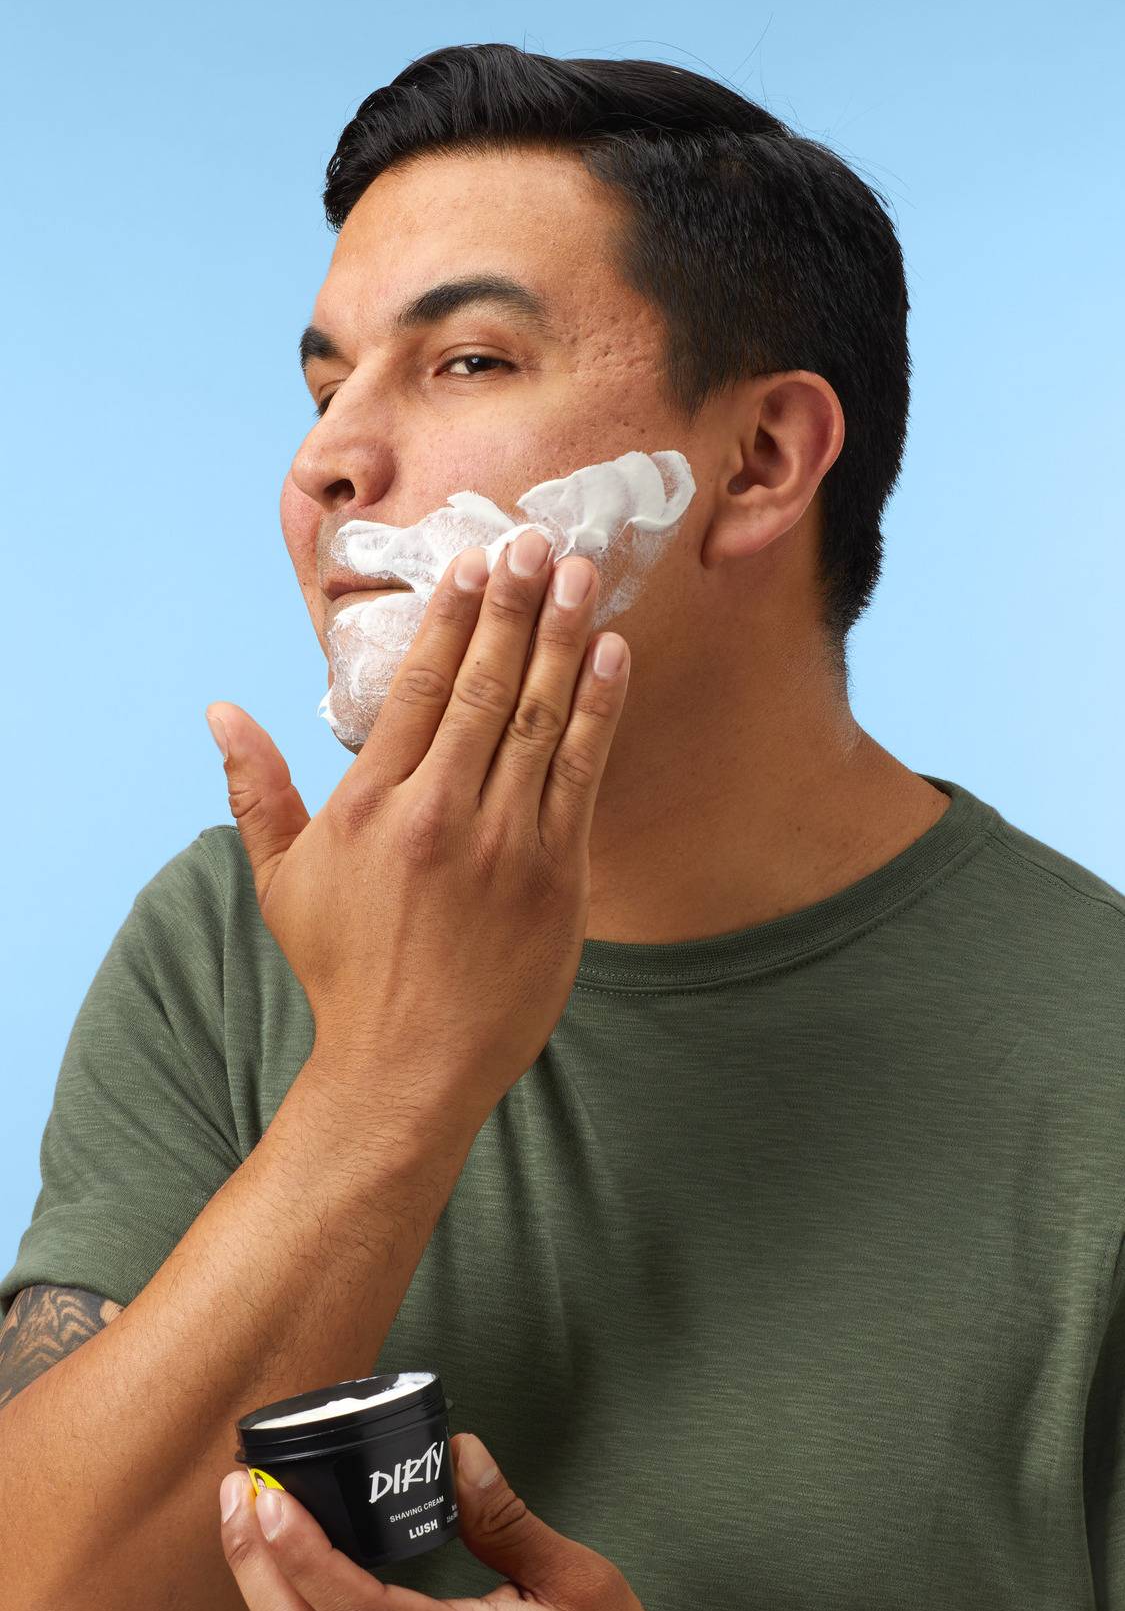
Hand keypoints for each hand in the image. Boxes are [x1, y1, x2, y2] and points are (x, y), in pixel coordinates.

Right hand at [205, 534, 629, 1131]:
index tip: (475, 563)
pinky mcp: (555, 877)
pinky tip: (613, 659)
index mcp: (371, 805)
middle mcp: (439, 812)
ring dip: (567, 640)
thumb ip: (256, 789)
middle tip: (542, 543)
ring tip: (585, 576)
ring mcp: (503, 843)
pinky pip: (582, 775)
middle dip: (517, 606)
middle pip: (486, 686)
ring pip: (542, 719)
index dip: (453, 617)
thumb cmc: (343, 972)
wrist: (406, 1067)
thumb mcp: (280, 882)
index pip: (418, 686)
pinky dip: (600, 712)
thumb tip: (222, 711)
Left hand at [218, 1430, 698, 1610]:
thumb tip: (459, 1452)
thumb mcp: (581, 1582)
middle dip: (253, 1559)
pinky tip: (290, 1574)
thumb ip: (509, 1519)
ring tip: (251, 1519)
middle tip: (237, 1489)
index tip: (267, 1495)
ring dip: (263, 1588)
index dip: (297, 1552)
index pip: (354, 1610)